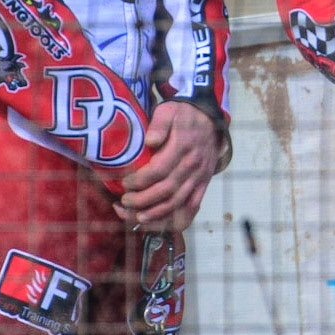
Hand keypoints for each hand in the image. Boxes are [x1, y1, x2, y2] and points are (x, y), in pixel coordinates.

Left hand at [115, 101, 222, 232]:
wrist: (210, 119)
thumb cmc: (184, 115)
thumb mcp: (169, 110)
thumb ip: (159, 124)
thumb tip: (149, 141)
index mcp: (182, 147)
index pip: (159, 170)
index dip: (139, 180)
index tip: (125, 183)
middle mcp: (192, 165)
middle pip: (166, 190)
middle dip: (142, 200)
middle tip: (124, 201)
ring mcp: (199, 177)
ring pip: (178, 202)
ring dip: (156, 214)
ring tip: (137, 217)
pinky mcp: (203, 185)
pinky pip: (192, 208)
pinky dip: (177, 220)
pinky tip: (161, 224)